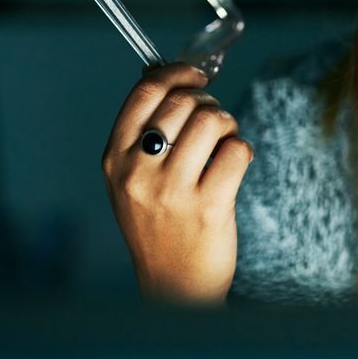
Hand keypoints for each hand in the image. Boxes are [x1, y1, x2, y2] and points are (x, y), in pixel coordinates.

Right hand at [100, 61, 253, 305]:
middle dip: (209, 104)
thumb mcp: (131, 178)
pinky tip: (234, 167)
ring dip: (228, 125)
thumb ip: (142, 129)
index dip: (176, 73)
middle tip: (215, 124)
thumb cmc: (158, 226)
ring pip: (213, 121)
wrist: (174, 286)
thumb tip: (156, 72)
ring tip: (225, 146)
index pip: (145, 92)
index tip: (195, 75)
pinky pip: (238, 151)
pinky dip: (243, 151)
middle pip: (183, 102)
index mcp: (114, 159)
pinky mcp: (208, 206)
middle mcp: (138, 172)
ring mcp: (172, 190)